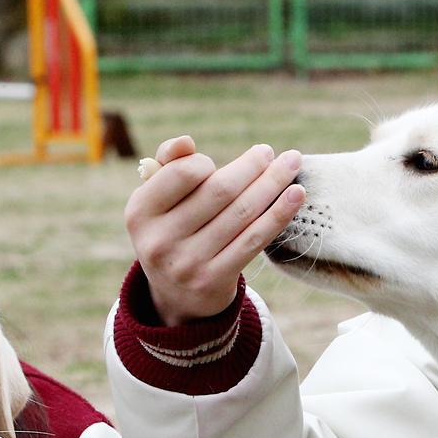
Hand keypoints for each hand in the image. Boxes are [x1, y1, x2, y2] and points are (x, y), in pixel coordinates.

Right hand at [124, 133, 304, 325]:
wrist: (176, 295)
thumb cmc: (172, 230)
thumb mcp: (157, 200)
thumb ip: (168, 164)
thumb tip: (186, 142)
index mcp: (140, 212)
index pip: (183, 173)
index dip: (206, 162)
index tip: (217, 163)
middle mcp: (160, 240)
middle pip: (220, 191)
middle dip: (252, 166)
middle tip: (272, 152)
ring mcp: (188, 263)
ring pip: (242, 213)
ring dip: (273, 183)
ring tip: (292, 163)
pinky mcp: (215, 280)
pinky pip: (254, 239)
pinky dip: (279, 213)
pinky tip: (297, 194)